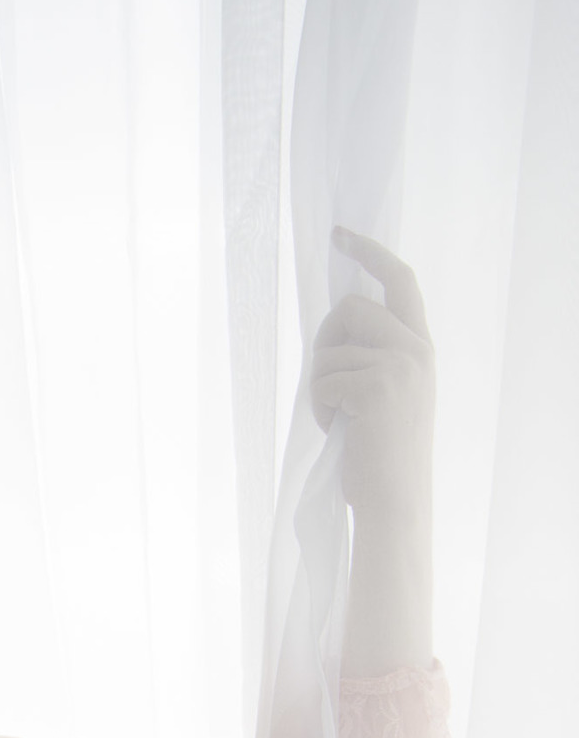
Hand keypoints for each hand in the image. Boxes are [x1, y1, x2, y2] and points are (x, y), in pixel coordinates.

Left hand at [309, 227, 434, 528]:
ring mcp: (397, 365)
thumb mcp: (388, 395)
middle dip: (324, 340)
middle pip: (351, 308)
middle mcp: (415, 349)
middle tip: (323, 383)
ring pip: (329, 350)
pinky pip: (322, 381)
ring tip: (336, 421)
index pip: (399, 281)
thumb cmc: (381, 457)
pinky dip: (318, 408)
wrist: (394, 502)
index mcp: (420, 348)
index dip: (369, 253)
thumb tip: (334, 326)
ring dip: (319, 388)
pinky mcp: (374, 386)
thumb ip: (374, 356)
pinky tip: (337, 431)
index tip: (341, 235)